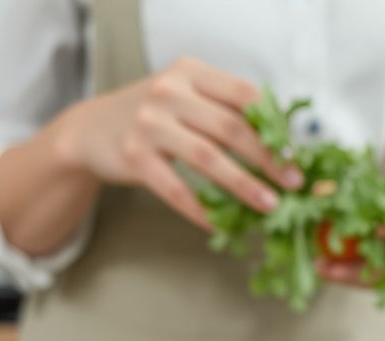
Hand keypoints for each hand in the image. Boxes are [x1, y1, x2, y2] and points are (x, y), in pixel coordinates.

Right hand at [58, 57, 301, 229]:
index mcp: (190, 72)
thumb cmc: (152, 117)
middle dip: (267, 159)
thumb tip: (279, 146)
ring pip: (208, 158)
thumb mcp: (185, 97)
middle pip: (230, 128)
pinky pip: (176, 190)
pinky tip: (220, 224)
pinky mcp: (135, 158)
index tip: (293, 154)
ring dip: (243, 185)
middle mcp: (169, 92)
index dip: (273, 126)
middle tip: (291, 184)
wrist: (90, 131)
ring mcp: (149, 125)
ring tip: (268, 205)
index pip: (243, 95)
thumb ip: (223, 110)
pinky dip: (201, 210)